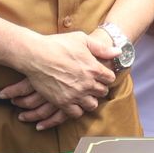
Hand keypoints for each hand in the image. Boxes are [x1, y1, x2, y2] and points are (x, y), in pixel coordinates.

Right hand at [2, 31, 116, 127]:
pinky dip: (76, 109)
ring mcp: (75, 94)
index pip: (110, 78)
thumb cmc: (57, 44)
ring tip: (83, 95)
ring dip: (89, 100)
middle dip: (98, 88)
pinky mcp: (62, 102)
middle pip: (102, 92)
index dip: (105, 76)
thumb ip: (101, 48)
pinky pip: (76, 113)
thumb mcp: (81, 39)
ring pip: (91, 105)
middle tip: (91, 85)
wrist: (35, 55)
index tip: (99, 75)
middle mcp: (87, 83)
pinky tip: (73, 102)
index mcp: (94, 68)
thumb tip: (118, 51)